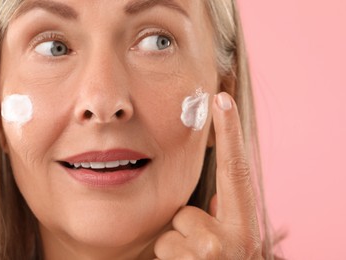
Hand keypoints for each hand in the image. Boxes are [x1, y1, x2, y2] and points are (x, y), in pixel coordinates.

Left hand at [154, 92, 262, 259]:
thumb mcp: (228, 236)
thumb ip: (220, 210)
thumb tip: (209, 191)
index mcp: (246, 221)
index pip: (236, 169)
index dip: (229, 132)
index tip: (219, 98)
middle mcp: (239, 237)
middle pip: (189, 210)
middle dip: (187, 224)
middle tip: (203, 248)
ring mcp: (217, 254)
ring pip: (176, 230)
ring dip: (178, 245)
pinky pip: (167, 248)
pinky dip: (170, 258)